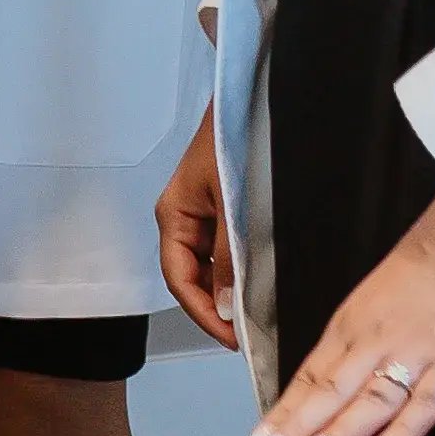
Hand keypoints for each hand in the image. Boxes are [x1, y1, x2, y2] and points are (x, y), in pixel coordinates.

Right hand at [156, 109, 239, 348]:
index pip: (180, 280)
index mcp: (173, 216)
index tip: (232, 338)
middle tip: (248, 334)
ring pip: (210, 266)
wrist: (251, 97)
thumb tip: (226, 305)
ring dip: (229, 291)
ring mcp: (203, 214)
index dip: (203, 314)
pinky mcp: (223, 208)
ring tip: (257, 314)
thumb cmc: (233, 139)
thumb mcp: (231, 203)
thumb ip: (229, 256)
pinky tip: (260, 281)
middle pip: (192, 277)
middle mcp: (183, 218)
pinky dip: (239, 270)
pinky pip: (225, 249)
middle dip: (217, 308)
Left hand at [248, 191, 434, 435]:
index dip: (285, 413)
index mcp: (351, 324)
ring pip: (369, 401)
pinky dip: (400, 433)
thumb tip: (325, 390)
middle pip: (329, 391)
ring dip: (337, 433)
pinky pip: (424, 406)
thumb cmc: (422, 267)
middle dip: (296, 428)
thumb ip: (351, 345)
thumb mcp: (369, 300)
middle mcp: (375, 340)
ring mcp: (416, 353)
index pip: (310, 376)